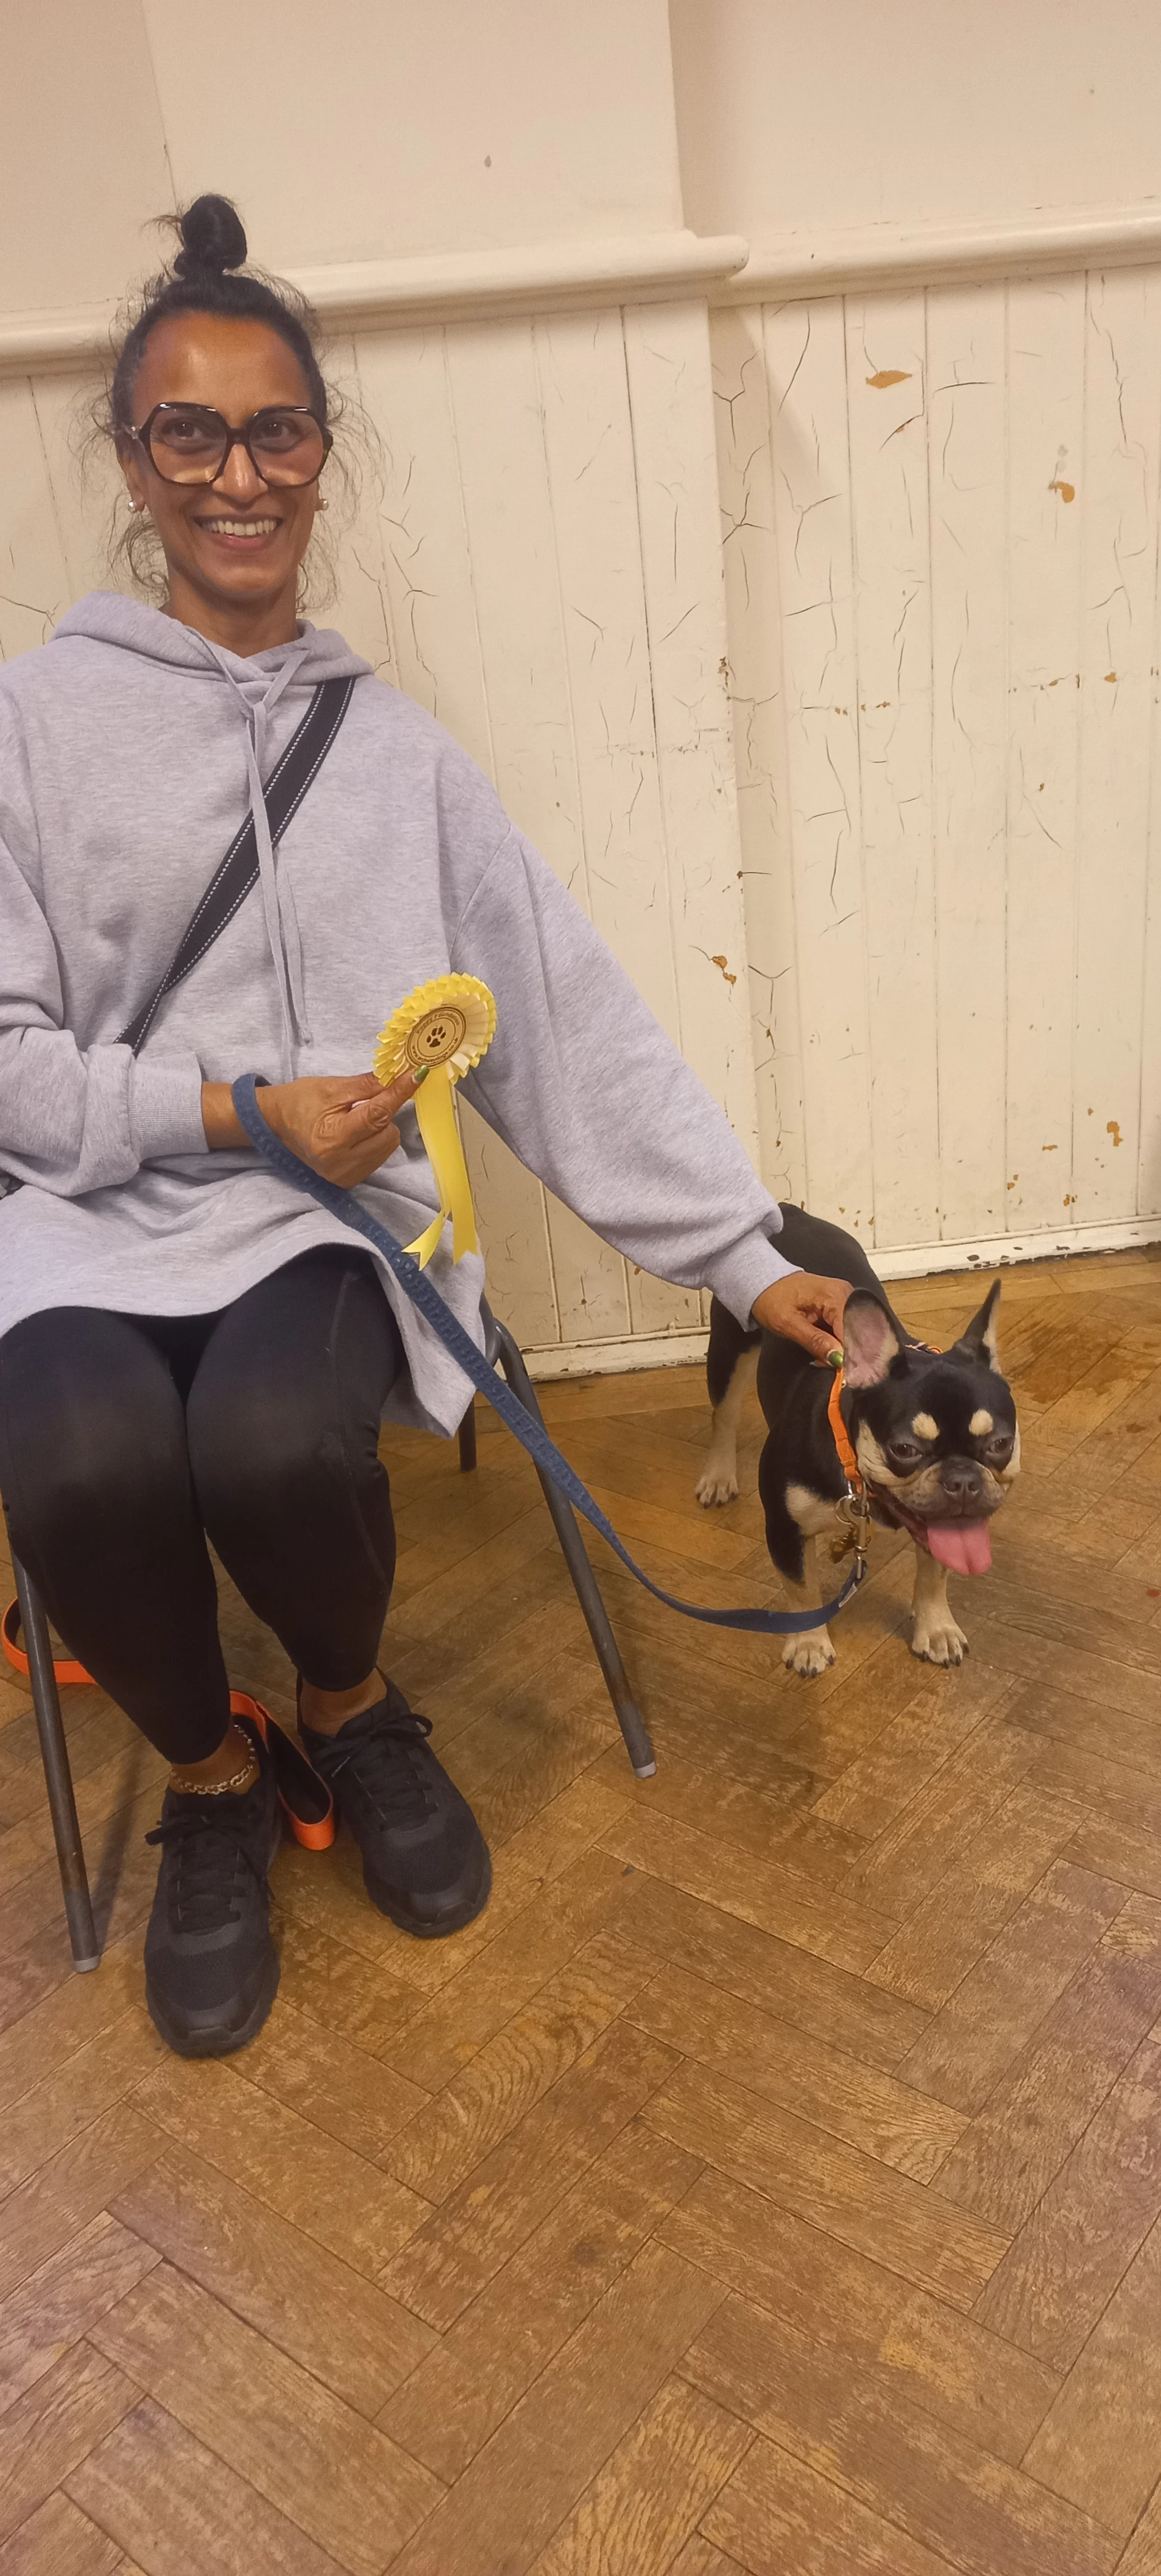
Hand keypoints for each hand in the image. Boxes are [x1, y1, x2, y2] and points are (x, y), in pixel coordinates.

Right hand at [201, 1071, 416, 1184]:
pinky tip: (356, 1135)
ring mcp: (345, 1175)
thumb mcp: (331, 1088)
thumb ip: (368, 1085)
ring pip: (388, 1146)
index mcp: (333, 1138)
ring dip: (380, 1128)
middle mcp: (340, 1163)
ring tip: (355, 1120)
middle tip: (362, 1103)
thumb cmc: (300, 1101)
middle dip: (383, 1113)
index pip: (377, 1114)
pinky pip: (379, 1157)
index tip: (417, 1075)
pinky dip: (375, 1141)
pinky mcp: (349, 1181)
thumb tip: (400, 1075)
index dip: (399, 1093)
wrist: (276, 1125)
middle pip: (388, 1133)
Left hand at [752, 1270, 850, 1360]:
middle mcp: (846, 1293)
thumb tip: (838, 1359)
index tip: (842, 1371)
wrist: (766, 1284)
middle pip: (857, 1330)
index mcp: (835, 1294)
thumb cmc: (772, 1299)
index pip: (853, 1329)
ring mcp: (845, 1298)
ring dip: (842, 1348)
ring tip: (824, 1357)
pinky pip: (846, 1327)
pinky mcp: (841, 1305)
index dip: (849, 1353)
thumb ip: (815, 1341)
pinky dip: (838, 1341)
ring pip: (853, 1331)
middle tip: (830, 1365)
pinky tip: (827, 1349)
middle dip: (846, 1352)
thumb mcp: (788, 1324)